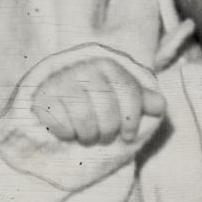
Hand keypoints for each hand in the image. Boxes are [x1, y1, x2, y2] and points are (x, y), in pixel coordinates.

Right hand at [32, 56, 164, 144]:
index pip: (129, 94)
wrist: (57, 95)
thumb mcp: (122, 97)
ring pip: (84, 119)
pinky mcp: (42, 96)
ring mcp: (62, 80)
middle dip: (109, 131)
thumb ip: (144, 100)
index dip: (132, 120)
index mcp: (108, 65)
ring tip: (88, 136)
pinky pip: (60, 124)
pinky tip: (68, 131)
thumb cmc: (96, 99)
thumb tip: (159, 106)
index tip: (129, 135)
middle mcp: (84, 68)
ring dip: (88, 135)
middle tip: (105, 136)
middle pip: (108, 111)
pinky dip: (67, 134)